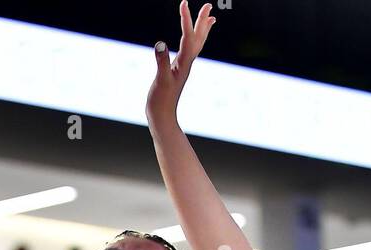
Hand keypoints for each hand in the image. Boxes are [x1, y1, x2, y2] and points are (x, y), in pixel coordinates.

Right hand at [147, 2, 215, 127]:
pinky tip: (190, 40)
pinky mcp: (178, 71)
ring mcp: (183, 67)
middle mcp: (187, 63)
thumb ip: (161, 62)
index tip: (184, 3)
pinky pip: (189, 52)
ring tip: (210, 18)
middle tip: (209, 5)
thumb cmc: (161, 102)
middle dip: (203, 21)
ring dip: (203, 30)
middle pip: (199, 38)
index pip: (188, 36)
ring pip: (197, 44)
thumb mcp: (160, 81)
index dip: (186, 19)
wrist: (162, 118)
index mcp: (183, 63)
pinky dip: (193, 41)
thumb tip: (160, 44)